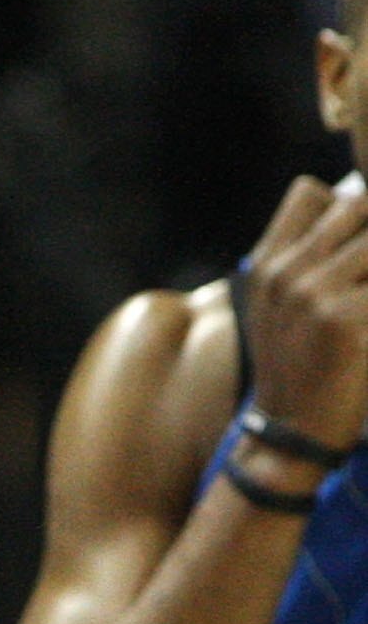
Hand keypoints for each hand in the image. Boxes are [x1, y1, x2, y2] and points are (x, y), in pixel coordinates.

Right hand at [243, 172, 367, 459]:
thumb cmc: (298, 367)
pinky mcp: (342, 320)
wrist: (292, 430)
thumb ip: (303, 262)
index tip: (358, 240)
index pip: (310, 193)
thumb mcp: (278, 309)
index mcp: (267, 264)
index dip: (344, 205)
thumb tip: (355, 206)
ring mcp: (311, 293)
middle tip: (366, 276)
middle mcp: (285, 272)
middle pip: (355, 205)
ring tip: (366, 297)